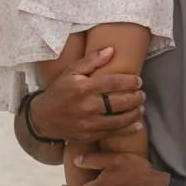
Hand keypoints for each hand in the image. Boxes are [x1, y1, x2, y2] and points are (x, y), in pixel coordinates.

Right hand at [22, 44, 145, 141]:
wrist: (42, 119)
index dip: (129, 81)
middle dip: (135, 98)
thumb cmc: (59, 92)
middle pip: (119, 102)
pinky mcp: (89, 135)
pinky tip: (137, 124)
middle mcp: (86, 106)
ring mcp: (88, 123)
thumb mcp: (71, 72)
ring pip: (119, 119)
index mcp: (82, 87)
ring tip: (140, 108)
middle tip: (142, 94)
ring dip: (134, 113)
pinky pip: (113, 133)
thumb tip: (111, 50)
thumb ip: (91, 60)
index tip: (138, 81)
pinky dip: (128, 129)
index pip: (112, 83)